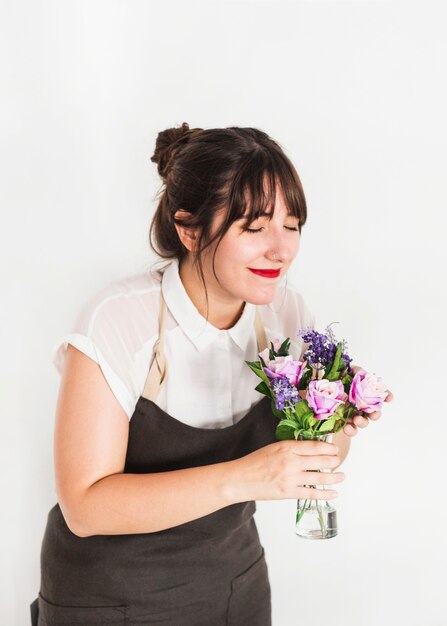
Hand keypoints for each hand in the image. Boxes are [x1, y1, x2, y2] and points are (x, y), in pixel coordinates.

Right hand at [226, 439, 344, 503]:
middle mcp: (291, 461)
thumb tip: (309, 451)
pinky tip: (333, 493)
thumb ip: (291, 449)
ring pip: (320, 477)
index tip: (334, 448)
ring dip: (334, 477)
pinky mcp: (289, 492)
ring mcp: (291, 478)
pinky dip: (325, 493)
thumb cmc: (254, 463)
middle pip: (321, 460)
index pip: (314, 446)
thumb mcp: (273, 448)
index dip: (328, 447)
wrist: (240, 479)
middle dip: (333, 461)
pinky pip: (312, 493)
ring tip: (341, 476)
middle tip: (339, 461)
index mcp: (287, 447)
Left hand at [342, 364, 393, 436]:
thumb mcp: (347, 372)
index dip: (386, 396)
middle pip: (374, 413)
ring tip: (356, 420)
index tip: (389, 397)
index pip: (380, 395)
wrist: (321, 387)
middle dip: (375, 414)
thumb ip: (356, 371)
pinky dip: (350, 429)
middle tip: (373, 414)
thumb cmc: (337, 379)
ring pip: (362, 423)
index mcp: (366, 394)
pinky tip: (346, 427)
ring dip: (362, 423)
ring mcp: (353, 415)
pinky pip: (348, 428)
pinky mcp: (342, 422)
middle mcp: (362, 406)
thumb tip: (360, 373)